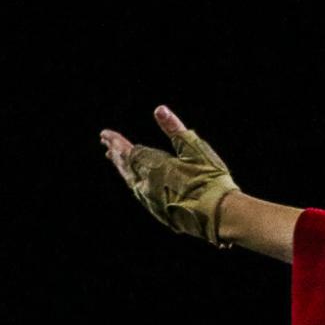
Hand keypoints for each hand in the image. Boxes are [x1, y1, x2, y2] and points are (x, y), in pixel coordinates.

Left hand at [99, 106, 239, 244]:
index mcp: (153, 166)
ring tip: (116, 163)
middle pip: (126, 167)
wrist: (220, 214)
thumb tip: (159, 110)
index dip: (116, 141)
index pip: (128, 151)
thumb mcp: (195, 149)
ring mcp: (151, 201)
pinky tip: (137, 185)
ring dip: (123, 170)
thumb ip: (175, 129)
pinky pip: (141, 195)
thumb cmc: (210, 179)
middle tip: (107, 147)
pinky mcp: (160, 214)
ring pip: (131, 182)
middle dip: (116, 155)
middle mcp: (146, 184)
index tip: (105, 134)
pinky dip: (135, 185)